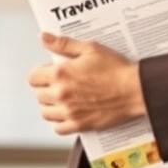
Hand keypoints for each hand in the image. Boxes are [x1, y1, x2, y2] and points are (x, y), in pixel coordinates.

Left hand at [27, 33, 146, 135]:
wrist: (135, 89)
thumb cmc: (116, 69)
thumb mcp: (89, 48)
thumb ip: (63, 43)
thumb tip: (43, 38)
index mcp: (60, 74)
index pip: (32, 78)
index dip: (40, 74)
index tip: (49, 73)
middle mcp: (61, 94)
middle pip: (39, 95)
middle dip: (46, 88)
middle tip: (60, 84)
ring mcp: (70, 112)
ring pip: (46, 112)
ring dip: (51, 105)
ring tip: (63, 98)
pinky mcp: (80, 125)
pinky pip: (59, 128)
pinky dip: (60, 122)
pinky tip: (68, 113)